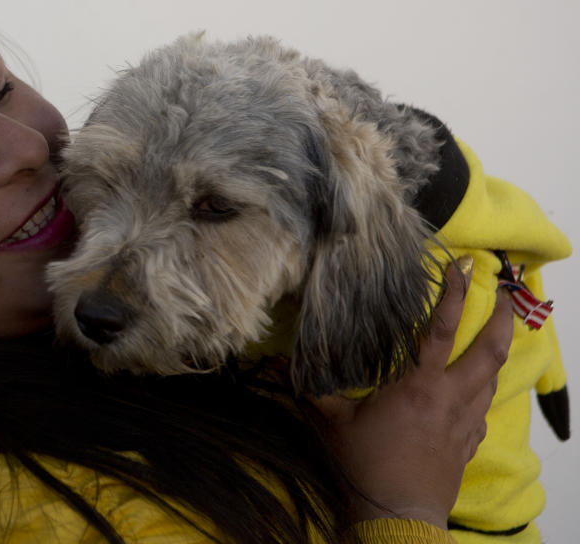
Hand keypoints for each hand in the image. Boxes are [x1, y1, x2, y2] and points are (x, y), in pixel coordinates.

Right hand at [312, 259, 513, 527]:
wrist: (397, 515)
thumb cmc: (365, 466)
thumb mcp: (331, 423)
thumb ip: (310, 389)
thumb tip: (279, 364)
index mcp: (419, 385)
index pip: (442, 328)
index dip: (452, 294)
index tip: (462, 267)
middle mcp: (450, 397)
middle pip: (489, 350)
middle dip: (500, 317)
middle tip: (503, 292)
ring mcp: (465, 421)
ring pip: (493, 377)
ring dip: (496, 350)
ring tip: (493, 332)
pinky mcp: (468, 443)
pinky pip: (484, 409)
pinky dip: (484, 390)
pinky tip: (474, 389)